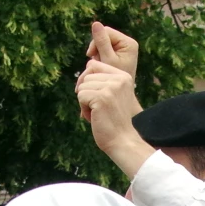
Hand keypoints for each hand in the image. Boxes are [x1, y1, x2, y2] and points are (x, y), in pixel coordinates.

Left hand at [75, 58, 151, 176]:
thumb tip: (86, 66)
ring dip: (85, 102)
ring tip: (98, 113)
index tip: (93, 95)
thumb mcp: (113, 94)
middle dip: (87, 93)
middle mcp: (119, 79)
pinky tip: (95, 117)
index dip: (87, 79)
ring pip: (82, 87)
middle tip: (99, 109)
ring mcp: (110, 88)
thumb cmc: (115, 120)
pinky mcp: (101, 97)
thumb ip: (103, 80)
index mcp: (124, 76)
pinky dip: (84, 109)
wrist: (122, 141)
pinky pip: (80, 96)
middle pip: (86, 76)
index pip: (94, 65)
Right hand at [88, 21, 139, 77]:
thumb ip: (101, 42)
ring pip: (102, 42)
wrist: (118, 94)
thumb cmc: (113, 79)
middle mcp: (127, 43)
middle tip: (94, 60)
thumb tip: (95, 23)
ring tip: (98, 64)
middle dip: (97, 48)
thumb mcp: (107, 59)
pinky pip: (103, 48)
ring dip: (97, 53)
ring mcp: (122, 48)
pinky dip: (98, 56)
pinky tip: (99, 65)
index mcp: (128, 43)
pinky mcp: (117, 53)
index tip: (91, 55)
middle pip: (104, 35)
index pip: (107, 31)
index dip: (96, 41)